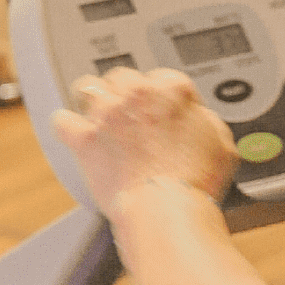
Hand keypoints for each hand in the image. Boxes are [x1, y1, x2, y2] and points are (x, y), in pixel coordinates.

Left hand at [52, 66, 239, 217]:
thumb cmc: (197, 180)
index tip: (162, 110)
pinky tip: (72, 131)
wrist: (167, 207)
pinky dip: (67, 126)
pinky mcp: (84, 139)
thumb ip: (206, 120)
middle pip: (123, 77)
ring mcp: (107, 115)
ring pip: (89, 86)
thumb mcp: (222, 143)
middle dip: (126, 92)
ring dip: (93, 98)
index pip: (163, 77)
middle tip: (131, 111)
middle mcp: (137, 95)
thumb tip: (197, 118)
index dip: (162, 95)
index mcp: (172, 90)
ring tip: (97, 111)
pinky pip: (62, 120)